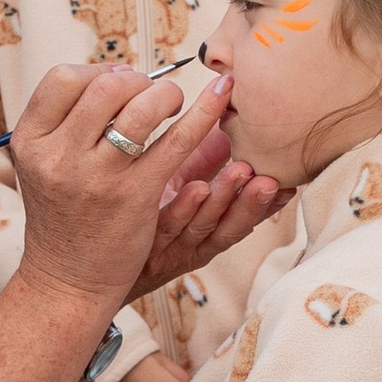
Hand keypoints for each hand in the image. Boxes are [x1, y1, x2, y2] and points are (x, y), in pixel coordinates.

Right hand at [7, 60, 233, 313]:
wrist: (67, 279)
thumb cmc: (62, 214)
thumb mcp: (43, 165)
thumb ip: (67, 122)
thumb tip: (121, 74)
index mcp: (31, 141)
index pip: (64, 79)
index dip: (97, 73)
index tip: (116, 84)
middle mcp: (59, 156)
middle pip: (105, 87)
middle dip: (136, 81)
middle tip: (148, 95)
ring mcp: (97, 177)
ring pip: (141, 107)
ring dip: (165, 95)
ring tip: (170, 104)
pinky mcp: (136, 197)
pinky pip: (177, 141)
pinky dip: (205, 112)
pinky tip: (222, 94)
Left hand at [131, 121, 285, 293]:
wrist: (89, 269)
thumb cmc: (135, 215)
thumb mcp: (177, 185)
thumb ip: (207, 157)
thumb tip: (230, 113)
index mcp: (205, 227)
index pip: (244, 216)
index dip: (268, 203)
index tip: (291, 184)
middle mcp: (191, 242)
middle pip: (229, 225)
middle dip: (253, 201)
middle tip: (272, 178)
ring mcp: (167, 245)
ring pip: (203, 224)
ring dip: (227, 199)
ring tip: (245, 174)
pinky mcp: (141, 243)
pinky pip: (166, 225)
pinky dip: (185, 208)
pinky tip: (197, 188)